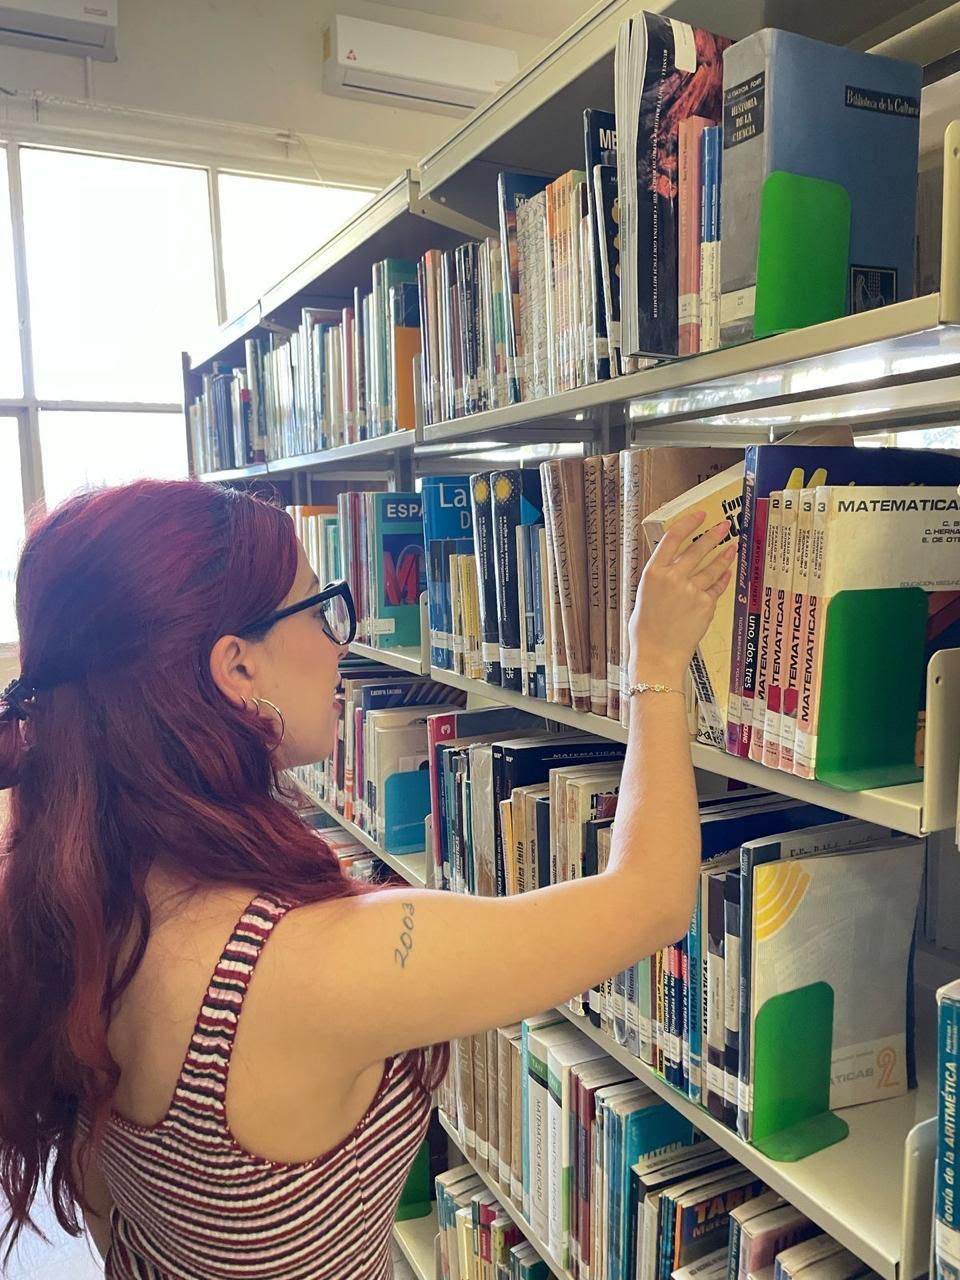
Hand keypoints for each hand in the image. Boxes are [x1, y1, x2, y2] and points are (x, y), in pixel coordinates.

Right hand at [629, 511, 735, 684]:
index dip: (689, 524)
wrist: (657, 655)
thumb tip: (673, 569)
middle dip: (713, 535)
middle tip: (724, 526)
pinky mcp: (705, 604)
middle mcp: (673, 578)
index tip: (700, 516)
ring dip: (724, 555)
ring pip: (712, 567)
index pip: (673, 538)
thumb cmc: (645, 631)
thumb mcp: (644, 597)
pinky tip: (727, 573)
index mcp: (653, 573)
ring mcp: (691, 590)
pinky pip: (717, 587)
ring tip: (731, 546)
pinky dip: (723, 579)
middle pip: (697, 549)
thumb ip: (660, 579)